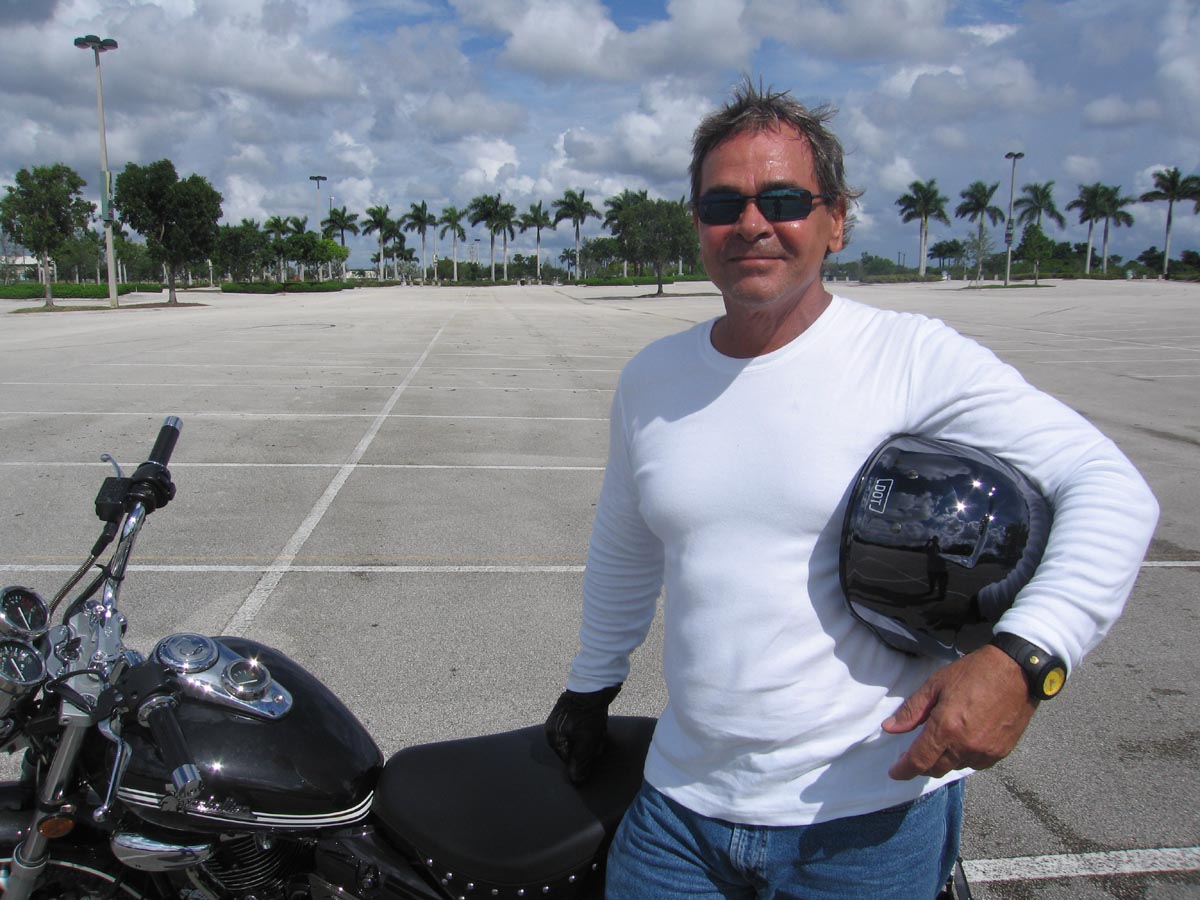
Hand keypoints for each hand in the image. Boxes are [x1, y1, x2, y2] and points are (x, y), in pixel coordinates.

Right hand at [544, 684, 620, 784]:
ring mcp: (561, 719)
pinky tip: (598, 723)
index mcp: (552, 736)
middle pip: (574, 749)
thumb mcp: (586, 740)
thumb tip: (576, 781)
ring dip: (592, 737)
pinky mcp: (571, 711)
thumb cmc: (588, 713)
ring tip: (600, 730)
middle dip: (589, 747)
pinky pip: (581, 728)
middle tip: (598, 738)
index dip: (583, 758)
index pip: (568, 759)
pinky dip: (591, 729)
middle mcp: (553, 728)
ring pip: (580, 738)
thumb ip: (580, 762)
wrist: (594, 682)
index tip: (594, 749)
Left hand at [882, 645, 1036, 780]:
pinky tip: (962, 742)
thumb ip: (912, 710)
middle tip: (913, 754)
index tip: (894, 773)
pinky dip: (964, 758)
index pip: (919, 761)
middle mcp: (966, 746)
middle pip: (936, 768)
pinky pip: (976, 764)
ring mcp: (986, 751)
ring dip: (943, 760)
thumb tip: (890, 728)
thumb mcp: (936, 684)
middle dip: (921, 764)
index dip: (904, 770)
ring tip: (941, 741)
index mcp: (946, 728)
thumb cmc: (974, 673)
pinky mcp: (1001, 752)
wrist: (1017, 671)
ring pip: (955, 767)